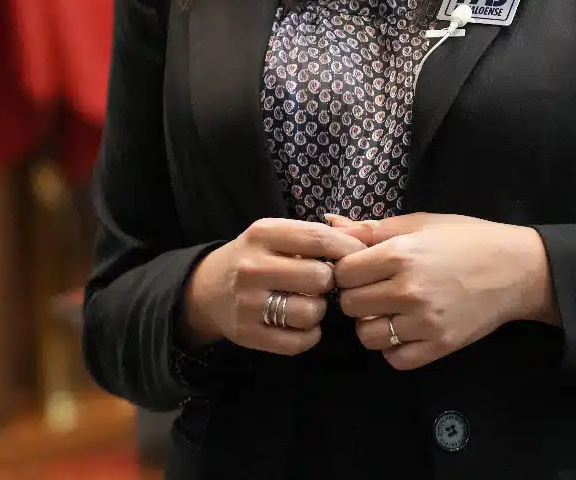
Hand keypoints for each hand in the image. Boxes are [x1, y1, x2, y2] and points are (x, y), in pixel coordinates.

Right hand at [182, 217, 367, 355]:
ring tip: (309, 302)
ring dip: (319, 310)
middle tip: (322, 282)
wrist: (208, 289)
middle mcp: (252, 267)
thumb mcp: (280, 235)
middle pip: (320, 278)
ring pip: (311, 312)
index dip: (348, 250)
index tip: (359, 258)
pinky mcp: (248, 335)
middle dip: (330, 282)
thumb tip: (368, 234)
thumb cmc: (257, 256)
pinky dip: (309, 334)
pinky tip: (301, 323)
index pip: (319, 239)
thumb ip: (323, 234)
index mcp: (263, 233)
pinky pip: (299, 341)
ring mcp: (248, 303)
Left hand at [328, 212, 555, 369]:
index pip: (343, 273)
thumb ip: (371, 229)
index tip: (360, 269)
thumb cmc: (465, 239)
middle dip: (356, 296)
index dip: (347, 270)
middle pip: (350, 305)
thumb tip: (329, 224)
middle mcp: (408, 290)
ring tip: (387, 311)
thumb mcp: (419, 223)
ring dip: (371, 324)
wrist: (515, 269)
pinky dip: (393, 348)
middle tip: (374, 289)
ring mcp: (424, 321)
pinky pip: (395, 359)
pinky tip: (403, 330)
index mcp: (400, 254)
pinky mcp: (440, 345)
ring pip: (368, 336)